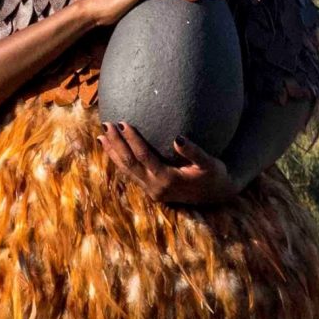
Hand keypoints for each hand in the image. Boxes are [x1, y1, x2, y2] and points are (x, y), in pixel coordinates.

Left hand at [97, 121, 241, 205]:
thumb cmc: (214, 175)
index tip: (122, 123)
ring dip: (113, 152)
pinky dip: (118, 161)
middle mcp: (155, 187)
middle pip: (129, 163)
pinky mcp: (150, 190)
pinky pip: (130, 174)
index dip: (131, 139)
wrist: (217, 195)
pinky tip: (111, 149)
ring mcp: (151, 190)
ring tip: (101, 136)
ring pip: (126, 170)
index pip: (143, 156)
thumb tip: (178, 138)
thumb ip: (194, 152)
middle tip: (106, 125)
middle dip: (116, 144)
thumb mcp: (210, 164)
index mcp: (168, 180)